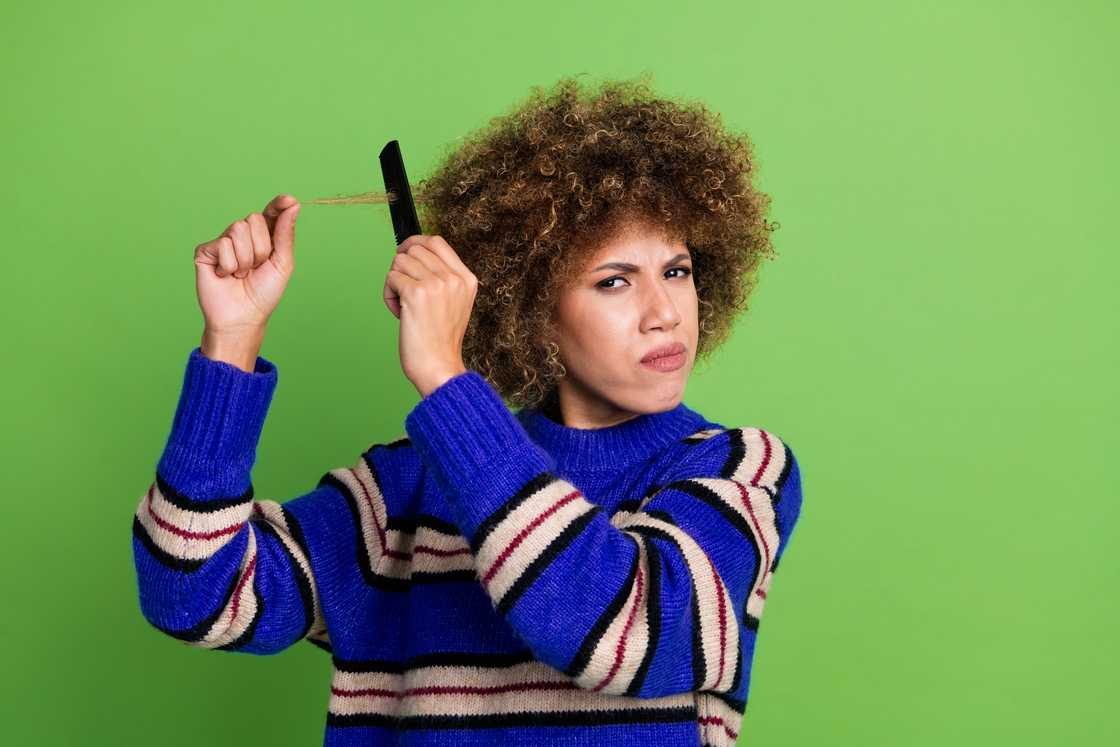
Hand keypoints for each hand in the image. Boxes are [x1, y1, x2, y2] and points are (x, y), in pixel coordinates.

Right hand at [194, 194, 300, 334]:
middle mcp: (242, 237)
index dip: (278, 205)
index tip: (289, 200)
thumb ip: (285, 233)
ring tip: (241, 274)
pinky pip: (223, 244)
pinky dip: (229, 264)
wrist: (243, 317)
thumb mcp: (282, 263)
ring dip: (246, 258)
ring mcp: (223, 242)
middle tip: (256, 268)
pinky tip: (226, 275)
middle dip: (261, 248)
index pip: (270, 213)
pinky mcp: (206, 251)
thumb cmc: (264, 293)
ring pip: (238, 230)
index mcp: (263, 238)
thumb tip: (292, 204)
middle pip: (254, 220)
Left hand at [383, 234, 475, 396]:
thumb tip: (414, 253)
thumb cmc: (440, 341)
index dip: (415, 242)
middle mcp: (453, 278)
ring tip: (403, 307)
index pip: (437, 242)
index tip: (404, 252)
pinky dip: (388, 295)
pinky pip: (391, 277)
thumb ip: (443, 278)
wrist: (439, 367)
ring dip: (394, 283)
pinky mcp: (416, 293)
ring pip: (400, 261)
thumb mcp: (455, 304)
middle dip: (402, 267)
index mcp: (466, 279)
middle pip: (414, 249)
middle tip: (403, 291)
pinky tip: (399, 313)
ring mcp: (436, 284)